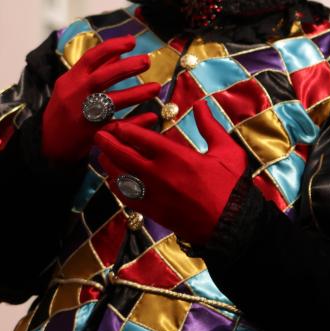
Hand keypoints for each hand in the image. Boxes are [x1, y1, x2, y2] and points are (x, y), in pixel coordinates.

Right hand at [41, 36, 159, 165]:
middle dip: (126, 67)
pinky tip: (151, 116)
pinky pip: (116, 127)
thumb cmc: (64, 108)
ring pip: (111, 102)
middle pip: (102, 78)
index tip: (132, 41)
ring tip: (155, 88)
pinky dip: (134, 122)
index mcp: (71, 80)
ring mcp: (82, 116)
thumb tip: (117, 51)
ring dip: (135, 94)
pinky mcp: (91, 135)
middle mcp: (76, 95)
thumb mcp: (73, 85)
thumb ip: (95, 69)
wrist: (48, 143)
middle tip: (146, 60)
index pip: (91, 58)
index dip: (112, 47)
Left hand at [95, 113, 247, 244]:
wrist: (231, 225)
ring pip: (120, 177)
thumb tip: (200, 105)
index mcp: (176, 156)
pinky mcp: (152, 212)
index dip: (125, 130)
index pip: (141, 139)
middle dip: (108, 144)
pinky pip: (126, 197)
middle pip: (123, 156)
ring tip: (102, 155)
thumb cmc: (231, 186)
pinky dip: (117, 186)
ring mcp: (153, 195)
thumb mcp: (226, 150)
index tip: (118, 125)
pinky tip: (114, 180)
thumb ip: (209, 126)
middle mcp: (158, 175)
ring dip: (109, 164)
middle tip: (98, 136)